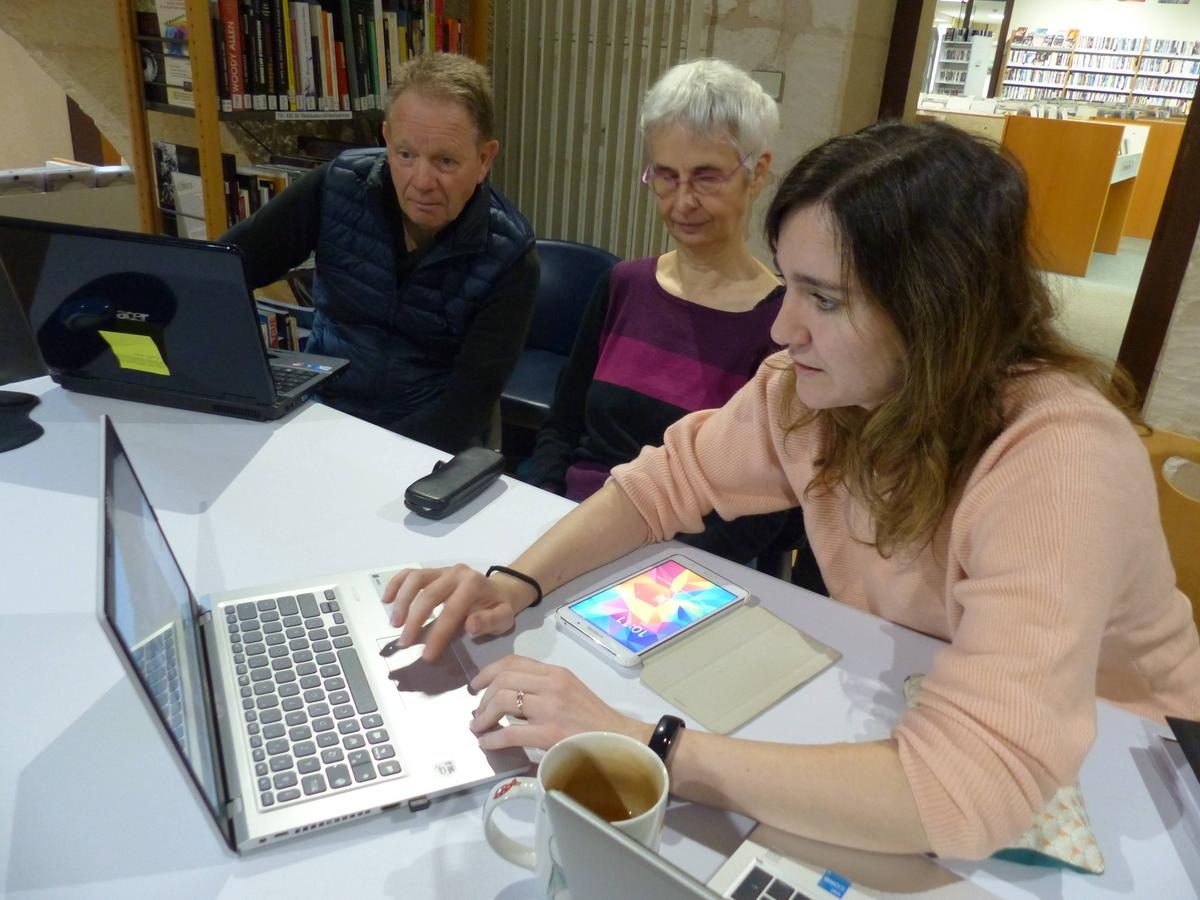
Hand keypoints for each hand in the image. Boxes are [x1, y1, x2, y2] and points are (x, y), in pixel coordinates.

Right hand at [380, 564, 529, 661]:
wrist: (500, 590)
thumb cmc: (499, 608)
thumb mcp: (503, 618)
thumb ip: (489, 621)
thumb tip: (470, 625)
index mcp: (473, 584)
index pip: (451, 611)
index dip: (437, 634)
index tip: (426, 655)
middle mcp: (456, 573)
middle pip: (428, 594)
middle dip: (414, 620)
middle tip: (405, 643)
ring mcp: (442, 570)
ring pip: (415, 579)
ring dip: (402, 602)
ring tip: (394, 624)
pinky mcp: (433, 571)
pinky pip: (410, 573)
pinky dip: (396, 584)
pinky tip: (386, 599)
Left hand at [469, 655, 643, 750]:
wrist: (619, 740)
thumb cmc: (593, 719)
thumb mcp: (569, 690)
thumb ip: (543, 687)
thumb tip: (508, 695)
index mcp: (556, 673)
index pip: (514, 662)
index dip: (488, 672)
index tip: (477, 685)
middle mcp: (552, 685)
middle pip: (503, 679)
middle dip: (483, 696)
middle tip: (476, 711)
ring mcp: (550, 708)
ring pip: (503, 700)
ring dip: (484, 715)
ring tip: (479, 727)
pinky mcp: (550, 733)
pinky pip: (510, 733)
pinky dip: (493, 738)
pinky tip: (487, 743)